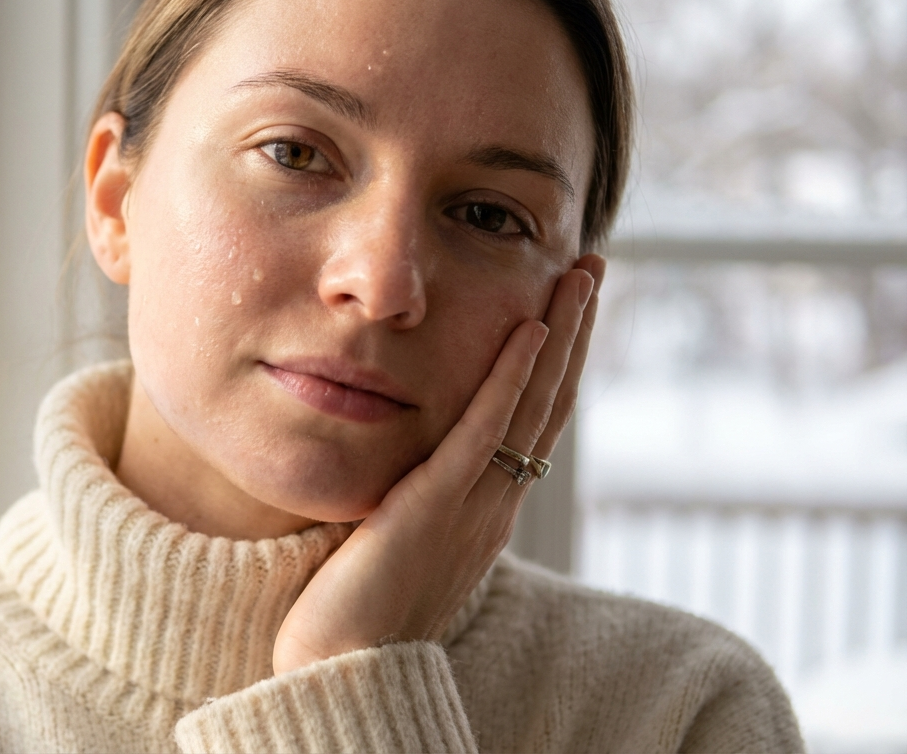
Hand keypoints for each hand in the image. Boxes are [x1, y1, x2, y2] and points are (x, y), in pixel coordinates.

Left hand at [272, 255, 605, 674]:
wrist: (343, 669)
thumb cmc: (356, 612)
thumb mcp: (399, 539)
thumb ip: (413, 496)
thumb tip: (406, 461)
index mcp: (487, 508)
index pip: (534, 419)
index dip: (557, 362)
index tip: (566, 307)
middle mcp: (495, 502)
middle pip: (550, 400)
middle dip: (575, 331)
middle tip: (593, 268)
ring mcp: (473, 504)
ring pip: (531, 406)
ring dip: (559, 335)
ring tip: (579, 275)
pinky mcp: (436, 505)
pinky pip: (483, 432)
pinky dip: (510, 380)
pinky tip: (528, 331)